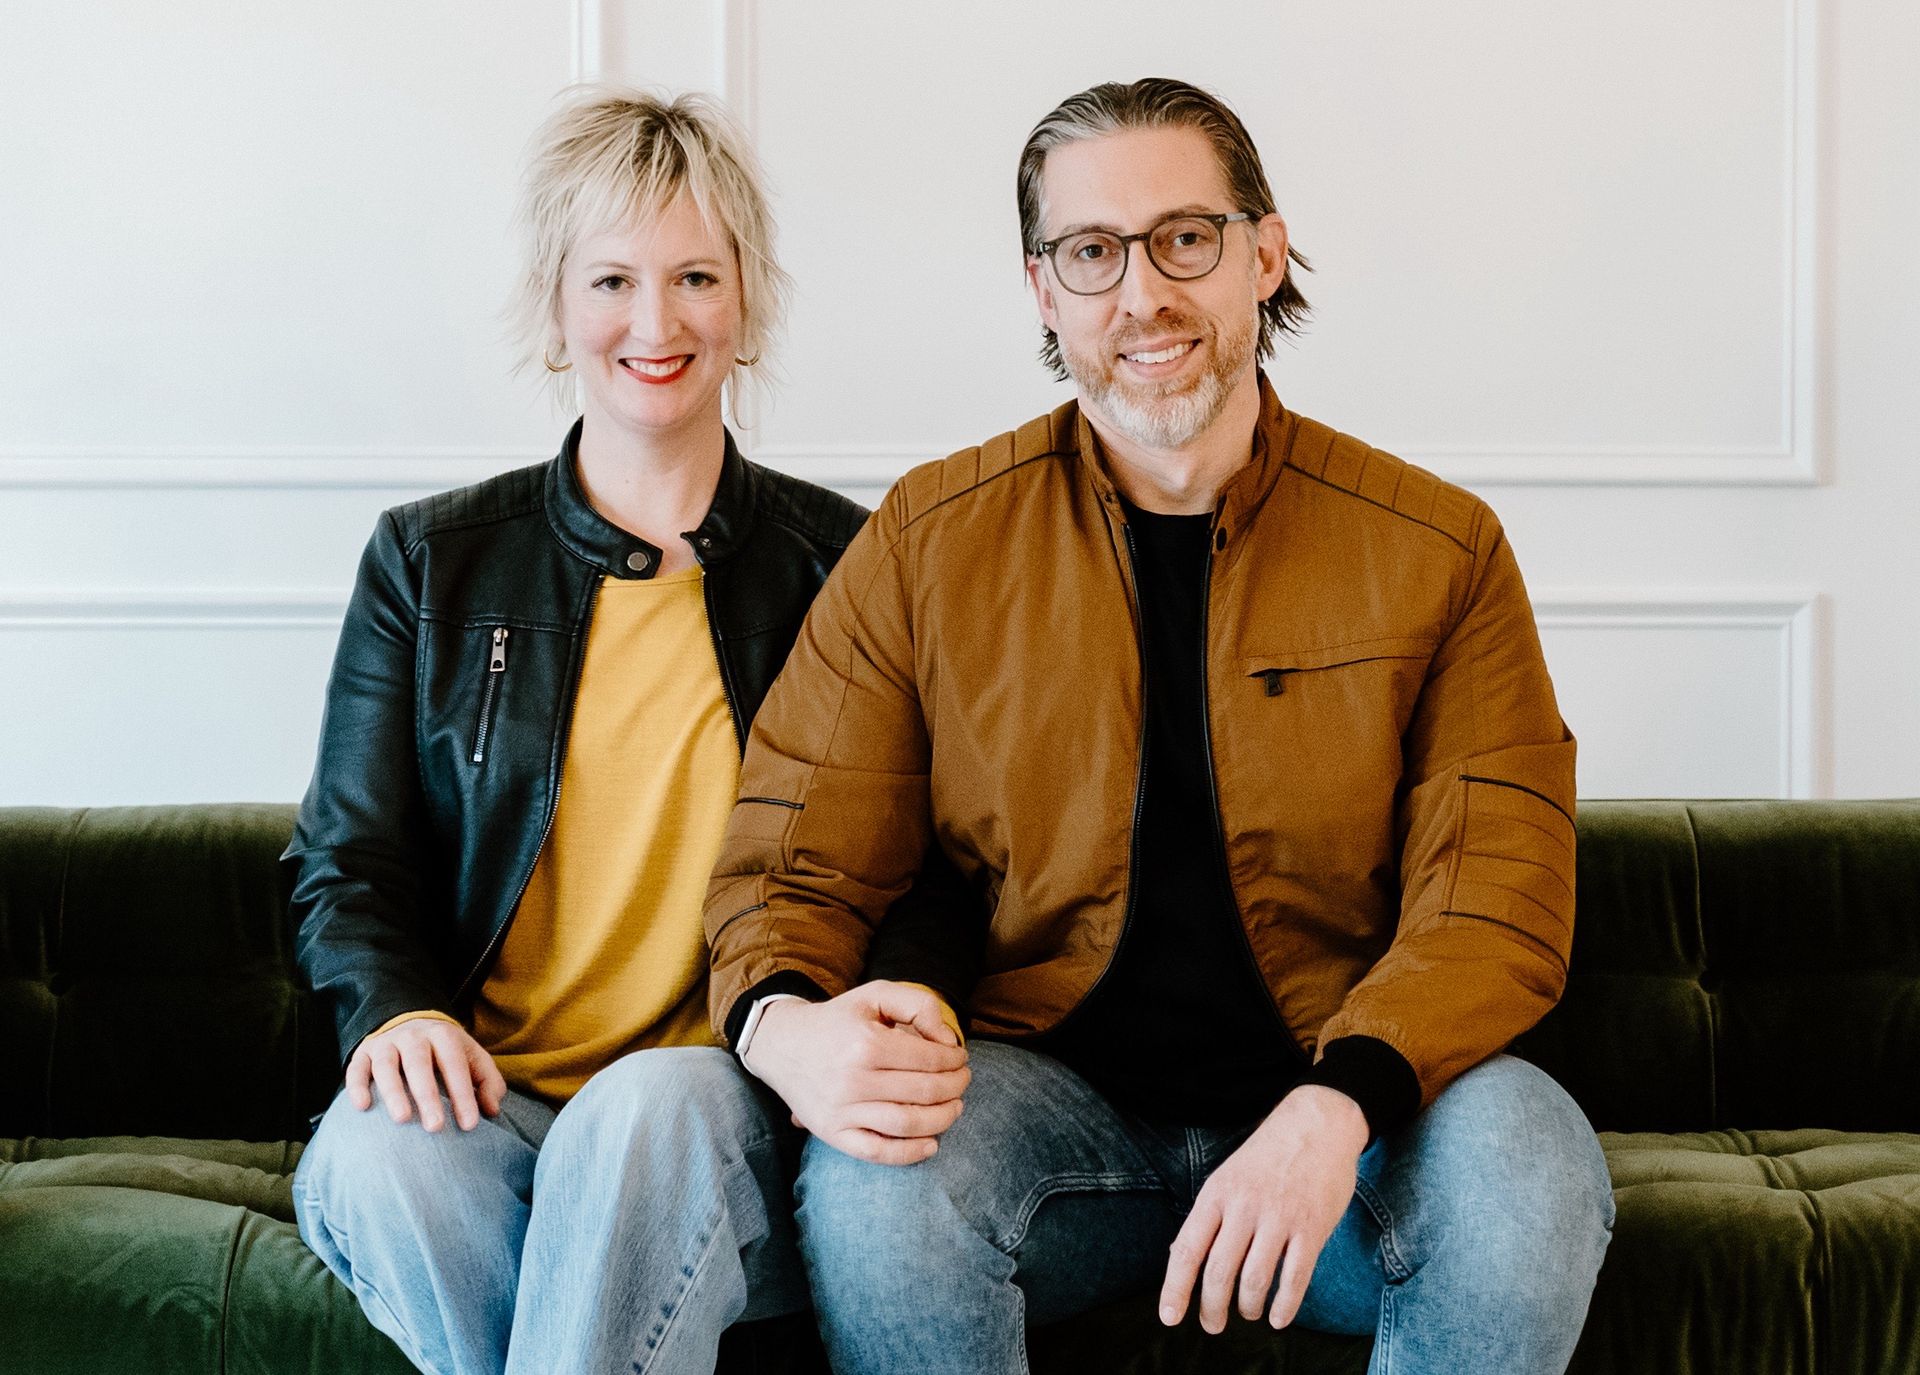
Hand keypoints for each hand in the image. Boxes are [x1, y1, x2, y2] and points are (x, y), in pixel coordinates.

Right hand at [347, 1017, 506, 1132]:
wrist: (411, 1023)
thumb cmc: (446, 1052)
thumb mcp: (472, 1058)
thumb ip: (487, 1082)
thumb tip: (492, 1110)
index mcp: (444, 1036)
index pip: (454, 1064)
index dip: (463, 1095)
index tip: (470, 1124)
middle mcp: (413, 1036)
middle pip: (419, 1063)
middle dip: (427, 1095)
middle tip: (435, 1127)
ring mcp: (386, 1043)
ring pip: (387, 1065)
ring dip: (393, 1091)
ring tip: (402, 1119)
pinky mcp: (363, 1053)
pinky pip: (356, 1068)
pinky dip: (356, 1086)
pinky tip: (362, 1106)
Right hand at [745, 980, 969, 1165]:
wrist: (781, 1044)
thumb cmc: (837, 1020)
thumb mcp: (875, 995)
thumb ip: (919, 1006)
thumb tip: (947, 1041)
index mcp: (866, 1043)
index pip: (931, 1059)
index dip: (955, 1060)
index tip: (960, 1059)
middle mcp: (854, 1080)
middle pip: (926, 1091)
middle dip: (956, 1087)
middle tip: (962, 1081)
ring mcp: (842, 1111)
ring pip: (908, 1124)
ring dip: (944, 1118)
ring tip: (955, 1107)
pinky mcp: (832, 1134)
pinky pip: (877, 1152)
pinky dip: (910, 1153)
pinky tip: (931, 1144)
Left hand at [1159, 1084, 1368, 1332]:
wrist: (1317, 1123)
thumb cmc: (1267, 1156)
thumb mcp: (1227, 1177)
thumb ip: (1209, 1217)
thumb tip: (1180, 1259)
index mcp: (1217, 1194)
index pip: (1188, 1248)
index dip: (1176, 1287)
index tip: (1169, 1317)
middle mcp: (1245, 1207)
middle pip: (1219, 1271)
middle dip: (1212, 1308)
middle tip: (1213, 1325)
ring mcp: (1279, 1217)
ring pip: (1254, 1279)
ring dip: (1247, 1307)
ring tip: (1247, 1313)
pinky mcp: (1312, 1228)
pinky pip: (1295, 1278)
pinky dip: (1284, 1306)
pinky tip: (1277, 1318)